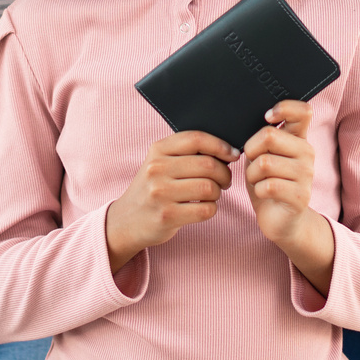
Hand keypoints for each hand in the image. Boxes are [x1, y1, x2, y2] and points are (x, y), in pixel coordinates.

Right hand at [105, 130, 237, 273]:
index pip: (196, 139)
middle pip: (208, 164)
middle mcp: (156, 169)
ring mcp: (160, 193)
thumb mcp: (160, 163)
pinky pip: (206, 210)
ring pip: (209, 187)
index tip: (232, 155)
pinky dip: (211, 209)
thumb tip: (229, 152)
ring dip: (217, 193)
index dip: (220, 145)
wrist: (126, 221)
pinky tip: (203, 208)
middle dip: (224, 174)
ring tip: (211, 195)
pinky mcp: (166, 216)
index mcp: (157, 150)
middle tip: (224, 181)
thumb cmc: (153, 189)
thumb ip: (187, 153)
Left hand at [243, 101, 333, 294]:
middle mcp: (307, 153)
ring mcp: (306, 175)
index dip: (283, 108)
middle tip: (253, 163)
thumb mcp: (264, 155)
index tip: (267, 117)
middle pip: (269, 136)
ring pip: (264, 163)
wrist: (281, 220)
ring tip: (258, 181)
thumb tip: (254, 122)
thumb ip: (264, 138)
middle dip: (250, 151)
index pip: (302, 111)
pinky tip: (264, 194)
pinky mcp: (300, 196)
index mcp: (299, 139)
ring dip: (251, 174)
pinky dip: (258, 190)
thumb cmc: (268, 182)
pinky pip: (267, 185)